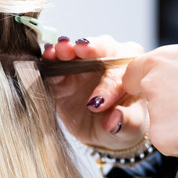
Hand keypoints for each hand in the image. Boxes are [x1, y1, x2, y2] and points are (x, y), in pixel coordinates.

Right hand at [42, 36, 147, 150]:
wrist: (105, 130)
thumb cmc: (125, 123)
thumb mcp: (131, 128)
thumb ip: (126, 123)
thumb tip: (113, 122)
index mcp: (131, 69)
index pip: (121, 72)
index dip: (108, 86)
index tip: (98, 103)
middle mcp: (108, 59)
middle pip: (101, 47)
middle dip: (89, 48)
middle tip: (80, 49)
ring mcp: (83, 64)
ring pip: (76, 50)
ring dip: (67, 49)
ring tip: (59, 50)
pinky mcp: (62, 75)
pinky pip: (55, 64)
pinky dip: (50, 60)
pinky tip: (47, 57)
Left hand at [123, 44, 177, 155]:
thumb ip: (174, 63)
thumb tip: (166, 68)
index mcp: (158, 60)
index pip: (131, 74)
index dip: (143, 84)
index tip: (159, 91)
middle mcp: (150, 84)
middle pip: (145, 99)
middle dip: (162, 105)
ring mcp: (154, 111)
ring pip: (158, 121)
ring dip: (174, 124)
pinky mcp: (160, 137)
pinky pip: (167, 142)